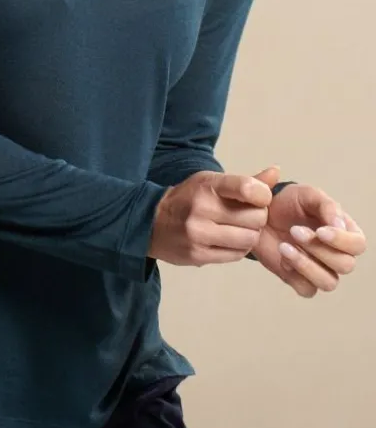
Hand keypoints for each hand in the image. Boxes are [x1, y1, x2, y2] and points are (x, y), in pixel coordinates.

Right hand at [149, 166, 279, 266]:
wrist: (151, 222)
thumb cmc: (189, 198)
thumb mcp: (212, 182)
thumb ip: (246, 182)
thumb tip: (276, 172)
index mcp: (207, 185)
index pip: (247, 188)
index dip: (263, 195)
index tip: (260, 198)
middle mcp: (202, 209)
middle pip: (255, 218)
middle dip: (258, 217)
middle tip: (249, 216)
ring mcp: (199, 234)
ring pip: (249, 239)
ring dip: (251, 235)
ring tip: (240, 229)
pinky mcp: (198, 255)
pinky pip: (236, 255)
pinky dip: (240, 248)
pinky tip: (230, 241)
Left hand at [250, 180, 366, 296]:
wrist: (262, 212)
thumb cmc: (290, 202)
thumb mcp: (308, 195)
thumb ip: (327, 206)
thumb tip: (339, 225)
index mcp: (345, 232)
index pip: (358, 244)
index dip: (342, 241)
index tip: (320, 231)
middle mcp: (337, 254)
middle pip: (345, 265)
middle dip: (319, 249)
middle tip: (294, 231)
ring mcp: (320, 270)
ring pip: (329, 283)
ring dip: (307, 265)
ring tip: (285, 246)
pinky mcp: (300, 280)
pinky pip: (307, 290)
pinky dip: (295, 275)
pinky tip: (283, 258)